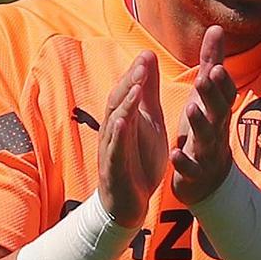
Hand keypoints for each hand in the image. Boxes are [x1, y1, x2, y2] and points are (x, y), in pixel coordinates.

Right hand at [98, 51, 168, 226]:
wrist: (128, 203)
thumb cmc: (138, 160)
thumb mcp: (149, 122)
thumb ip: (148, 93)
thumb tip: (148, 57)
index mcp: (124, 119)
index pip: (126, 91)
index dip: (135, 74)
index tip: (147, 56)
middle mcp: (113, 131)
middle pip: (117, 102)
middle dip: (129, 82)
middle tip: (143, 64)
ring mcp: (111, 150)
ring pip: (115, 123)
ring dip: (125, 104)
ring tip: (137, 86)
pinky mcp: (113, 169)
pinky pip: (114, 150)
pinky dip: (117, 136)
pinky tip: (123, 122)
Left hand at [170, 25, 235, 204]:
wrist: (207, 178)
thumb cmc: (206, 128)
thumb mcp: (207, 96)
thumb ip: (212, 63)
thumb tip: (216, 28)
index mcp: (217, 111)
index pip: (225, 94)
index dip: (222, 83)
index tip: (216, 67)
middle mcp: (216, 130)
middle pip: (219, 112)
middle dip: (212, 96)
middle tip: (204, 79)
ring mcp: (207, 152)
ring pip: (206, 137)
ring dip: (200, 123)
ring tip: (190, 108)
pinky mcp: (195, 172)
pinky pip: (191, 168)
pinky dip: (184, 162)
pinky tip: (174, 154)